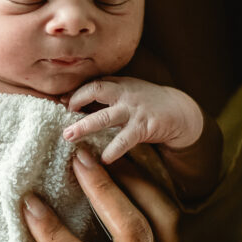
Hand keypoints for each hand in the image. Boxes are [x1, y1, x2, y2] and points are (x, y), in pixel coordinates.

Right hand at [19, 147, 208, 241]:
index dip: (53, 233)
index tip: (29, 203)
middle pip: (133, 231)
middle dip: (105, 190)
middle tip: (79, 156)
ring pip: (163, 218)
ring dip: (136, 181)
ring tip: (108, 153)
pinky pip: (174, 221)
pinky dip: (154, 191)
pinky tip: (133, 172)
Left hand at [62, 77, 205, 163]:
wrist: (181, 112)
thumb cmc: (148, 104)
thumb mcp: (127, 94)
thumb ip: (104, 96)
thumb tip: (66, 100)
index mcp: (120, 85)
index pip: (93, 83)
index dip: (76, 92)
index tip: (61, 103)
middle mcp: (125, 94)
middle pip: (96, 91)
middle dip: (76, 102)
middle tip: (60, 117)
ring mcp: (135, 109)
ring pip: (106, 116)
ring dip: (85, 126)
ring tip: (70, 137)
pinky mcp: (146, 126)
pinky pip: (126, 138)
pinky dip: (114, 149)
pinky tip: (105, 159)